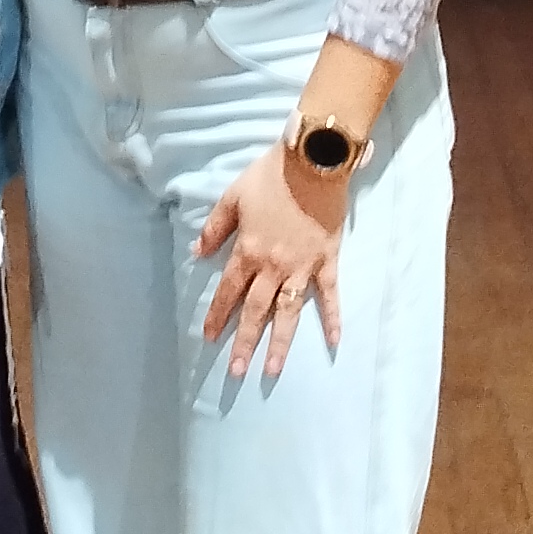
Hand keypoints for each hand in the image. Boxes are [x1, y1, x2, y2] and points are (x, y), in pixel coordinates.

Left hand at [195, 142, 346, 385]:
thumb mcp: (232, 197)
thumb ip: (215, 228)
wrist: (313, 161)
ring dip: (280, 342)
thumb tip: (197, 253)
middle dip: (245, 342)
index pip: (228, 291)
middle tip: (237, 372)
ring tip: (272, 370)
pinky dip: (332, 318)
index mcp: (248, 251)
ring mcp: (302, 267)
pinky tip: (334, 342)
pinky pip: (330, 295)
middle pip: (256, 311)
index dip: (217, 315)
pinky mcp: (328, 261)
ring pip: (289, 312)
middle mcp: (273, 266)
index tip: (209, 338)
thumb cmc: (270, 176)